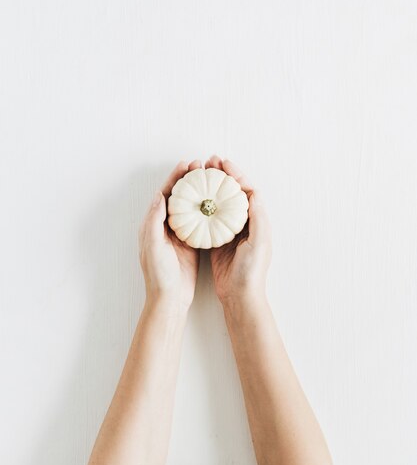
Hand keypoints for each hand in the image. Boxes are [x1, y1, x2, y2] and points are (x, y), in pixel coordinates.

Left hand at [139, 160, 200, 312]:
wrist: (169, 299)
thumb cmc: (158, 275)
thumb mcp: (153, 246)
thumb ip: (154, 221)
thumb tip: (158, 195)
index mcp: (152, 225)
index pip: (163, 194)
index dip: (174, 178)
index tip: (186, 164)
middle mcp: (163, 227)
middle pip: (176, 197)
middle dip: (187, 180)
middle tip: (200, 167)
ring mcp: (177, 236)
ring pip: (188, 207)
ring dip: (197, 192)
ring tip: (209, 179)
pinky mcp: (189, 244)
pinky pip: (197, 222)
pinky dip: (205, 210)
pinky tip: (216, 204)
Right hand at [206, 155, 271, 306]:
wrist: (240, 296)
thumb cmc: (252, 271)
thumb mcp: (259, 243)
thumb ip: (258, 218)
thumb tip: (253, 192)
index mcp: (257, 221)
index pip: (247, 190)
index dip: (236, 174)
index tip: (223, 163)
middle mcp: (244, 224)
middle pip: (232, 192)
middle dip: (222, 175)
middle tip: (209, 162)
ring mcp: (229, 232)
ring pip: (219, 202)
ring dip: (210, 187)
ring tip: (199, 174)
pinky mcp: (217, 241)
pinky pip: (209, 218)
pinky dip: (201, 206)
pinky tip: (191, 199)